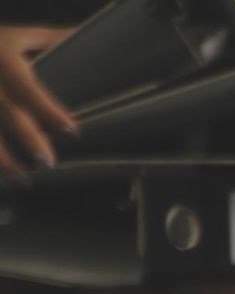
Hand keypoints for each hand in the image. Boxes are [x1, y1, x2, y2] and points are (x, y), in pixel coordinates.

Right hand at [0, 25, 74, 176]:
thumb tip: (86, 35)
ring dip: (2, 158)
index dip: (48, 110)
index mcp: (3, 60)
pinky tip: (3, 176)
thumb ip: (51, 38)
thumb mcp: (16, 35)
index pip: (26, 88)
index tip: (71, 129)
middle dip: (27, 138)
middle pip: (6, 112)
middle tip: (48, 162)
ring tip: (22, 178)